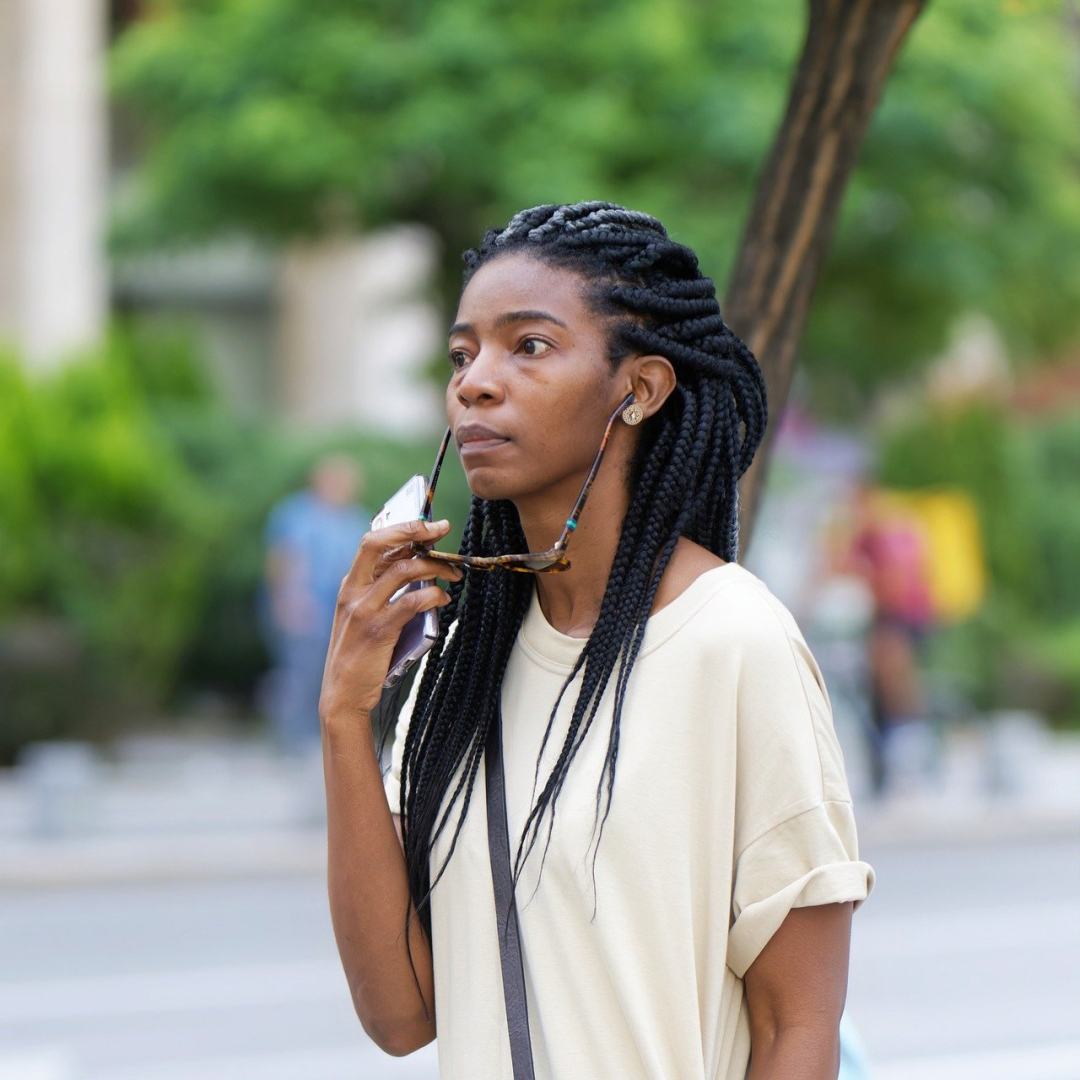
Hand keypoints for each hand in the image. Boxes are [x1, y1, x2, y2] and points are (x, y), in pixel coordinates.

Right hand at [319, 518, 462, 721]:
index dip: (401, 528)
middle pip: (379, 543)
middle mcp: (353, 592)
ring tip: (453, 575)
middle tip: (442, 530)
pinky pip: (411, 602)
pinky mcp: (378, 630)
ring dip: (435, 567)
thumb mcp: (364, 616)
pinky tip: (444, 599)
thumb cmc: (360, 656)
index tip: (428, 525)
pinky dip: (433, 596)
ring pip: (403, 570)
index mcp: (350, 585)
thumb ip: (383, 592)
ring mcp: (363, 610)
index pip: (372, 542)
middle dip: (413, 530)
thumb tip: (419, 569)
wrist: (342, 695)